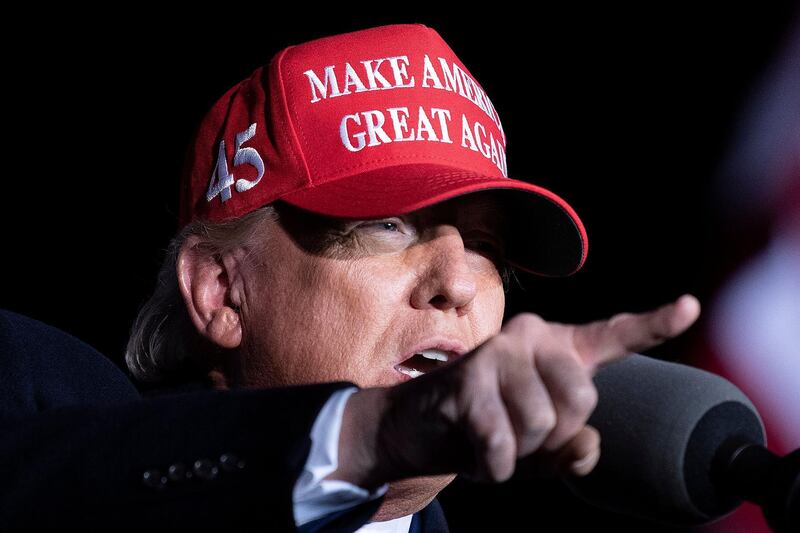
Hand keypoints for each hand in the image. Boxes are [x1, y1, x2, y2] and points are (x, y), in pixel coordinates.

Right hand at [331, 294, 700, 488]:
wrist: (418, 427)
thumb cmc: (485, 428)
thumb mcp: (537, 448)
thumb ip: (573, 450)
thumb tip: (590, 446)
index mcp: (555, 348)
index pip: (612, 336)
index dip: (655, 324)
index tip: (692, 307)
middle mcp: (530, 336)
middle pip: (581, 398)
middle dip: (555, 436)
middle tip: (520, 435)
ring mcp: (498, 353)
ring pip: (543, 423)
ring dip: (519, 451)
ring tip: (494, 438)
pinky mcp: (468, 379)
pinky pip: (504, 443)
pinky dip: (494, 466)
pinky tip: (477, 453)